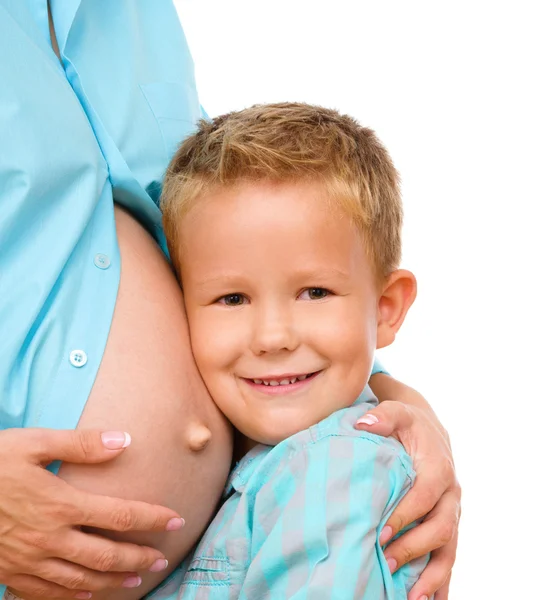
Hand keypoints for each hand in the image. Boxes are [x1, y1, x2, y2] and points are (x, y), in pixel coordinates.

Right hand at [0, 428, 184, 598]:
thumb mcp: (33, 443)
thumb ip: (80, 443)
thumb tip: (124, 440)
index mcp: (61, 504)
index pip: (120, 515)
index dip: (152, 518)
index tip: (176, 519)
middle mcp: (50, 537)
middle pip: (107, 554)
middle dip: (139, 558)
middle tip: (162, 559)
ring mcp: (29, 560)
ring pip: (81, 579)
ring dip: (113, 581)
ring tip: (136, 581)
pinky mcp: (10, 573)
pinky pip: (47, 594)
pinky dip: (72, 597)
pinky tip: (86, 596)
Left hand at [355, 400, 460, 599]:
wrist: (428, 430)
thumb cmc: (408, 423)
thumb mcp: (397, 412)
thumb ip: (383, 415)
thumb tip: (365, 422)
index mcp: (439, 469)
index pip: (425, 496)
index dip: (405, 516)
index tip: (379, 534)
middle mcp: (451, 494)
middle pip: (441, 528)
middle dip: (415, 548)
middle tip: (387, 564)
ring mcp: (451, 512)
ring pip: (450, 549)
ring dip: (433, 576)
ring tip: (411, 597)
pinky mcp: (448, 524)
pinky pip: (449, 556)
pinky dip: (441, 581)